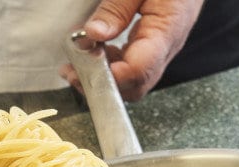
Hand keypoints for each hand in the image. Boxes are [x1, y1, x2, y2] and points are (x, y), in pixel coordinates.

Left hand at [62, 0, 204, 100]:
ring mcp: (161, 50)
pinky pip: (133, 67)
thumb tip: (93, 34)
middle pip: (135, 85)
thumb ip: (117, 8)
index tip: (82, 69)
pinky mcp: (155, 46)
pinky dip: (111, 65)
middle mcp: (166, 48)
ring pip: (133, 81)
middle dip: (101, 84)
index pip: (139, 70)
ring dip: (103, 77)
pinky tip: (95, 52)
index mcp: (166, 31)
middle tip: (72, 71)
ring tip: (76, 62)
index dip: (110, 77)